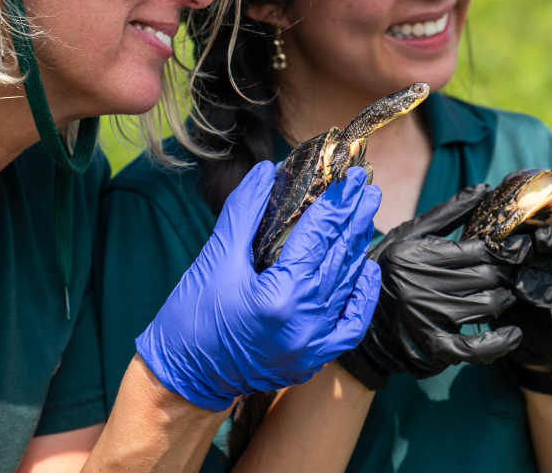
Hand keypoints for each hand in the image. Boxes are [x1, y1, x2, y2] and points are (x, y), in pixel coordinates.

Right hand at [136, 162, 381, 411]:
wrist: (183, 379)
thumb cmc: (190, 319)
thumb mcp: (215, 258)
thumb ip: (245, 212)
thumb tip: (267, 172)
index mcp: (280, 297)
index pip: (318, 237)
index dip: (337, 203)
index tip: (353, 177)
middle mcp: (305, 324)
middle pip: (339, 258)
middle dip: (354, 218)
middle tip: (368, 186)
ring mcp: (313, 346)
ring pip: (346, 285)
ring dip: (357, 247)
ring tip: (364, 216)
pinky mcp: (313, 359)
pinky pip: (350, 324)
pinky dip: (361, 294)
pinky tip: (365, 268)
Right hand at [338, 184, 528, 390]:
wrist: (356, 317)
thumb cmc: (387, 269)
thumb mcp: (408, 235)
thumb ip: (448, 213)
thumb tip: (484, 189)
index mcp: (415, 255)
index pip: (477, 250)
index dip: (504, 249)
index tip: (517, 249)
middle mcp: (420, 286)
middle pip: (487, 277)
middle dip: (507, 273)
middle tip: (515, 271)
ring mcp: (427, 318)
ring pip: (488, 305)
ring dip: (505, 299)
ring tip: (506, 293)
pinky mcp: (432, 348)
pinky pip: (475, 348)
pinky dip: (499, 342)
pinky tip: (512, 334)